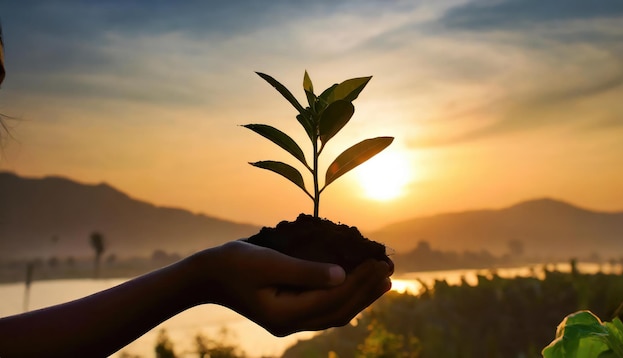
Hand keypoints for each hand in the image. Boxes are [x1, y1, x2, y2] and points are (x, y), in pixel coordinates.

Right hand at [186, 240, 391, 335]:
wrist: (208, 276)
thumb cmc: (234, 263)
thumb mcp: (269, 262)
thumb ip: (305, 271)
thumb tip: (341, 275)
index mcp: (285, 314)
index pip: (333, 300)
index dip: (360, 282)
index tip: (380, 262)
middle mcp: (290, 323)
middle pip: (338, 311)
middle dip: (366, 291)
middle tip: (389, 269)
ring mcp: (289, 321)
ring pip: (333, 313)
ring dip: (359, 296)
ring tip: (382, 280)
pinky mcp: (288, 312)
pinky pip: (324, 308)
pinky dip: (343, 297)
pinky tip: (355, 283)